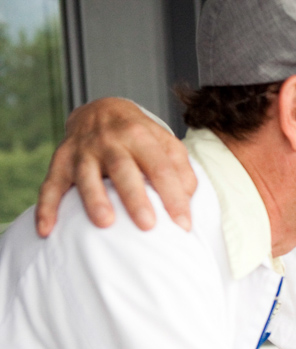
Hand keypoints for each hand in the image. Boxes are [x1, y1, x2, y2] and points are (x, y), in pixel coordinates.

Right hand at [37, 98, 196, 236]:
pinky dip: (46, 207)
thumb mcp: (165, 144)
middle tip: (147, 225)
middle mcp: (110, 141)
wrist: (100, 110)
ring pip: (86, 175)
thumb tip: (188, 197)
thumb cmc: (140, 136)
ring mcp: (82, 151)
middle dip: (135, 197)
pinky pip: (51, 185)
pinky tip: (47, 230)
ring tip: (105, 224)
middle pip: (123, 169)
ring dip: (94, 199)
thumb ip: (180, 169)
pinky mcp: (60, 161)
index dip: (174, 197)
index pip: (161, 168)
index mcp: (140, 136)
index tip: (184, 226)